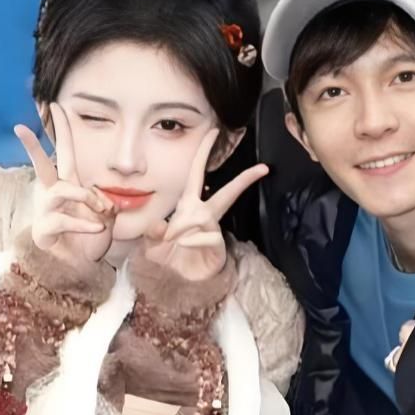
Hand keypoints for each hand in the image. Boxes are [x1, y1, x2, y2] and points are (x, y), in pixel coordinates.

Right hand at [15, 103, 116, 266]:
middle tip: (19, 127)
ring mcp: (46, 209)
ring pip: (62, 190)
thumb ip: (104, 201)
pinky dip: (84, 222)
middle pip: (42, 164)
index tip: (56, 105)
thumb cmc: (88, 238)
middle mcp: (53, 192)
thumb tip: (104, 200)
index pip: (65, 151)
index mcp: (68, 184)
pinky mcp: (44, 228)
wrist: (76, 268)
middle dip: (32, 145)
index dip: (62, 129)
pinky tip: (97, 227)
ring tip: (101, 210)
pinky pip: (64, 219)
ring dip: (85, 197)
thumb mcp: (104, 215)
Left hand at [141, 128, 268, 281]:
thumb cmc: (168, 257)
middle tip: (263, 167)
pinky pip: (206, 236)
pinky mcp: (216, 245)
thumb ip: (153, 232)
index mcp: (188, 206)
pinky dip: (191, 240)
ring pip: (209, 215)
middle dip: (244, 179)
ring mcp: (212, 230)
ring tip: (173, 238)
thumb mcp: (151, 243)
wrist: (177, 281)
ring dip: (185, 224)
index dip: (203, 153)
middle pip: (227, 192)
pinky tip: (182, 246)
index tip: (213, 133)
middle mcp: (203, 214)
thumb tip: (161, 225)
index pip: (196, 174)